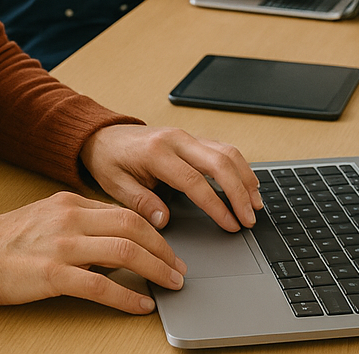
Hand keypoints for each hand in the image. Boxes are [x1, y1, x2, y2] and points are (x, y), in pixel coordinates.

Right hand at [0, 191, 184, 312]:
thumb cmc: (10, 239)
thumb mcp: (50, 217)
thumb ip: (83, 222)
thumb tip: (119, 240)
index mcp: (71, 203)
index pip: (125, 212)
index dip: (155, 233)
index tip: (170, 249)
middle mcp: (70, 218)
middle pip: (133, 227)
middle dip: (163, 249)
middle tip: (180, 268)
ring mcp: (62, 245)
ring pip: (124, 251)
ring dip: (155, 269)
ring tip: (170, 284)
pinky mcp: (52, 274)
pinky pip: (100, 285)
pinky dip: (126, 296)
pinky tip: (140, 304)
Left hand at [80, 124, 261, 232]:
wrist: (103, 134)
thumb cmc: (109, 160)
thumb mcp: (115, 185)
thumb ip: (141, 202)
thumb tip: (165, 220)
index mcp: (156, 152)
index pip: (194, 181)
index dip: (216, 205)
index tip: (231, 224)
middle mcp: (176, 139)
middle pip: (219, 162)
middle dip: (239, 192)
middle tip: (250, 219)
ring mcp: (186, 136)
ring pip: (226, 151)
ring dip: (245, 177)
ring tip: (255, 204)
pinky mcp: (191, 138)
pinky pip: (222, 148)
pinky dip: (238, 166)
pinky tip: (247, 184)